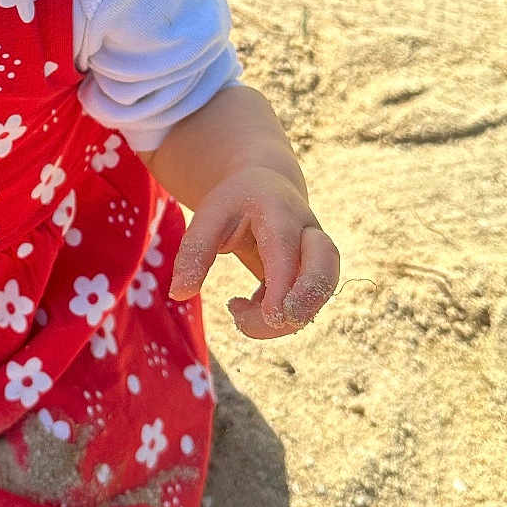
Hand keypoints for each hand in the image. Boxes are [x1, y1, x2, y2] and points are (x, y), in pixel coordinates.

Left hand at [167, 165, 339, 338]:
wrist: (265, 185)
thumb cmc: (234, 204)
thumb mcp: (208, 217)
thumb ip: (194, 252)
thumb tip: (180, 293)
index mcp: (279, 211)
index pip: (287, 251)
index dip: (283, 287)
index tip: (271, 318)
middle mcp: (307, 230)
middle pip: (326, 266)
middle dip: (308, 300)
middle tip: (277, 321)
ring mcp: (316, 251)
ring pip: (324, 288)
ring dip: (287, 316)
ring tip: (240, 314)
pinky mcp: (313, 271)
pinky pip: (307, 300)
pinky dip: (278, 316)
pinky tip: (245, 308)